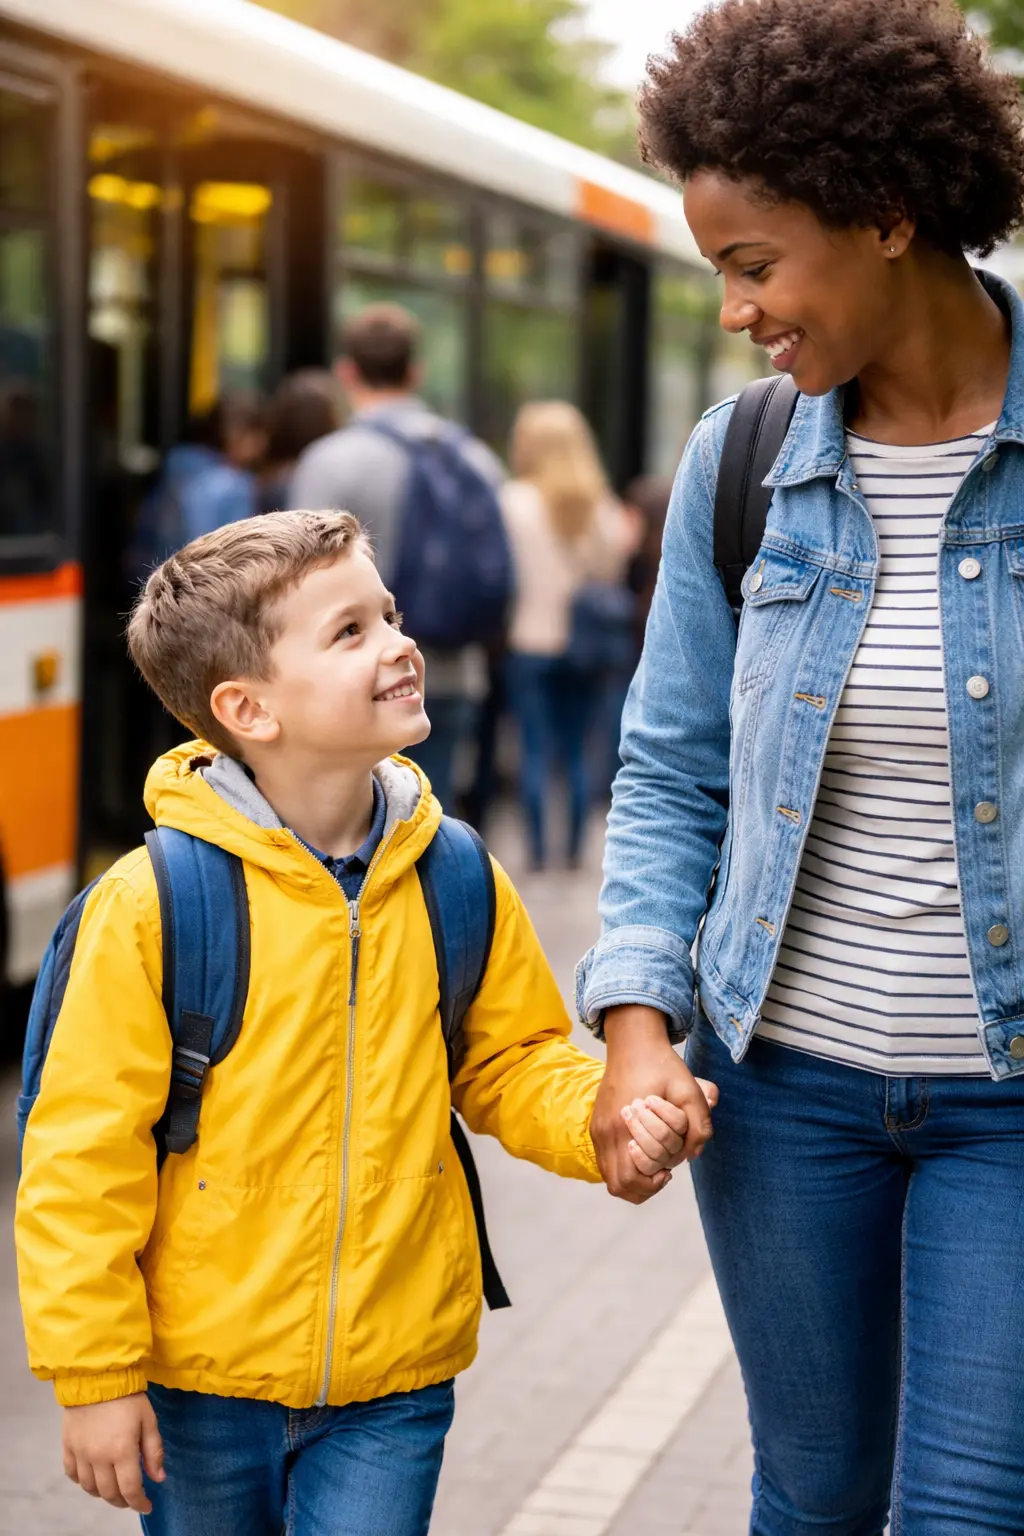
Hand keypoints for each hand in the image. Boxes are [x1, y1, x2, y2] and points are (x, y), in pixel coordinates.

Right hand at [62, 1393, 164, 1513]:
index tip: (147, 1506)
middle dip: (123, 1501)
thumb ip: (154, 1451)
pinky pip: (72, 1474)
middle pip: (109, 1493)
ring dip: (103, 1494)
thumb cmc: (128, 1396)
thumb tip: (159, 1479)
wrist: (97, 1375)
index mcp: (122, 1451)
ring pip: (90, 1488)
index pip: (130, 1489)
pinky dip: (82, 1481)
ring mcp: (81, 1453)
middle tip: (132, 1498)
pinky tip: (93, 1477)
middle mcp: (99, 1457)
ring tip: (114, 1489)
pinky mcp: (68, 1446)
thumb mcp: (148, 1420)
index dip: (140, 1503)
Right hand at [590, 1005, 717, 1203]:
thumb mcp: (690, 1089)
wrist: (633, 1043)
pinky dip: (624, 1167)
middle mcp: (607, 1131)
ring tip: (652, 1167)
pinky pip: (606, 1162)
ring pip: (610, 1177)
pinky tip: (642, 1153)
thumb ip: (699, 1124)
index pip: (632, 1177)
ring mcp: (598, 1129)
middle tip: (662, 1172)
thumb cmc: (662, 1066)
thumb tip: (693, 1154)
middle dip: (644, 1186)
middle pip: (618, 1184)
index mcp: (625, 1124)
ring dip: (633, 1180)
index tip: (668, 1170)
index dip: (653, 1182)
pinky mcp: (597, 1125)